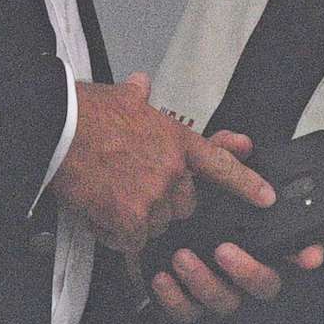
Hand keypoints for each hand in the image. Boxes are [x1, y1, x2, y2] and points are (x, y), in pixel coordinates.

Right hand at [53, 73, 273, 253]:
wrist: (56, 129)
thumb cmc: (83, 113)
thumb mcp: (121, 96)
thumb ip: (139, 96)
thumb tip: (141, 84)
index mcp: (176, 141)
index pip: (222, 166)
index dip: (248, 184)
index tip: (266, 198)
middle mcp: (172, 171)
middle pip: (184, 205)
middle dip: (162, 202)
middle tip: (131, 187)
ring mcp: (154, 197)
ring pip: (156, 224)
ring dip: (136, 219)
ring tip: (109, 195)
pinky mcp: (130, 218)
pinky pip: (131, 239)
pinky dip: (115, 233)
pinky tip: (100, 214)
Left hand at [138, 127, 323, 322]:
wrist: (139, 215)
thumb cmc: (179, 199)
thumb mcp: (199, 168)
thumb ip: (220, 154)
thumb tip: (242, 144)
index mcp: (256, 240)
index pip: (294, 252)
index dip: (306, 255)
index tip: (307, 255)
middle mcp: (242, 268)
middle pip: (266, 285)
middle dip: (249, 272)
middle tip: (225, 251)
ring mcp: (217, 287)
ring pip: (227, 303)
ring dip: (206, 283)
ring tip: (183, 257)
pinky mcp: (187, 302)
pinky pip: (188, 313)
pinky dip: (176, 299)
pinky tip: (163, 277)